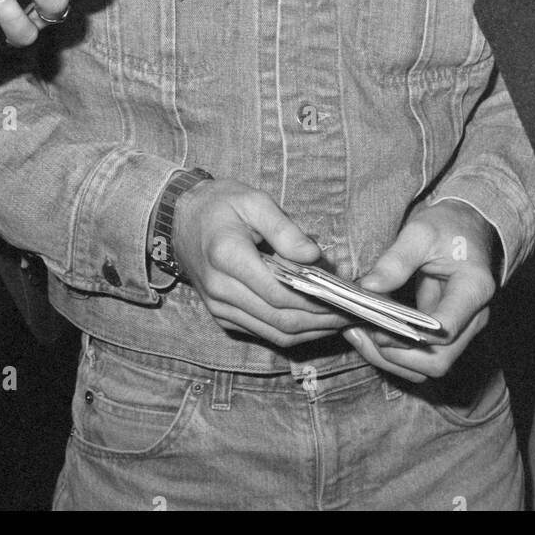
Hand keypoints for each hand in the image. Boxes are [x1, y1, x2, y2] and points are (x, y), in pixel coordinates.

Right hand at [170, 179, 350, 348]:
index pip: (280, 293)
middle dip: (322, 321)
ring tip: (342, 320)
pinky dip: (293, 332)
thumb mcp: (254, 201)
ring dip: (312, 331)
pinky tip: (316, 321)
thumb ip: (285, 230)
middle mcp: (221, 289)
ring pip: (274, 333)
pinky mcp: (223, 316)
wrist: (181, 218)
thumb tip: (314, 257)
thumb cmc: (221, 204)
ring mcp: (219, 307)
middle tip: (353, 313)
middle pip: (281, 319)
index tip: (345, 296)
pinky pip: (263, 332)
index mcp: (228, 257)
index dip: (316, 301)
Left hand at [347, 200, 496, 383]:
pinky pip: (421, 358)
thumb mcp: (421, 232)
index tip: (377, 328)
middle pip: (437, 362)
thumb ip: (396, 260)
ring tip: (357, 334)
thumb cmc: (448, 226)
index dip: (409, 337)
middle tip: (358, 332)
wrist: (468, 228)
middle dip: (394, 355)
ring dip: (391, 360)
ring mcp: (461, 330)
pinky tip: (368, 334)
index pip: (445, 330)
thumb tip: (368, 288)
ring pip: (428, 369)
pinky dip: (394, 354)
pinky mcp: (445, 335)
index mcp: (474, 289)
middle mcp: (474, 318)